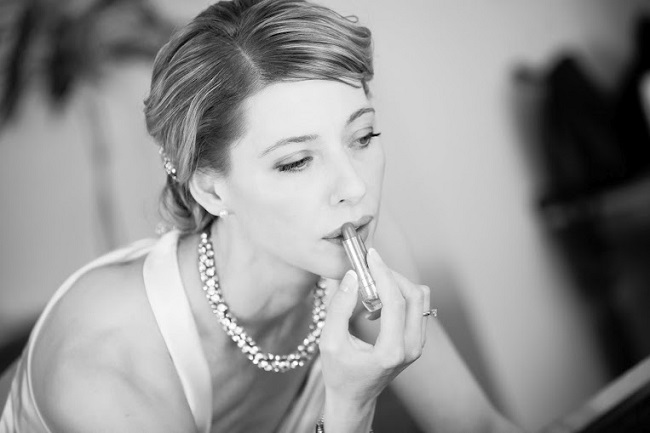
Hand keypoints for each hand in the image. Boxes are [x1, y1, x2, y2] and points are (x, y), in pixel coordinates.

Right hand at [319, 248, 430, 404]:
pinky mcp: (417, 342)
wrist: (353, 398)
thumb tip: (351, 276)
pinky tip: (377, 302)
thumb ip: (338, 307)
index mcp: (391, 351)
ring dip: (397, 284)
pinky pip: (417, 308)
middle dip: (392, 275)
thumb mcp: (329, 341)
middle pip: (415, 295)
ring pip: (420, 299)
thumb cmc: (339, 373)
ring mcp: (417, 346)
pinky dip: (400, 295)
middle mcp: (411, 348)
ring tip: (372, 286)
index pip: (395, 301)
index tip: (370, 257)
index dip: (383, 274)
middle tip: (370, 267)